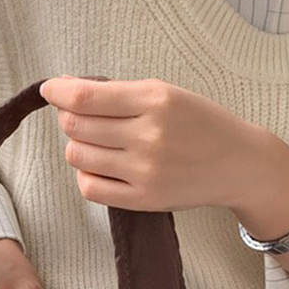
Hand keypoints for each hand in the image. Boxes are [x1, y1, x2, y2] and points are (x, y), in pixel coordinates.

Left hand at [38, 74, 271, 212]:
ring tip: (95, 142)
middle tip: (80, 117)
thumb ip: (121, 93)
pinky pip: (90, 187)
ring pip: (78, 156)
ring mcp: (145, 170)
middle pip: (76, 126)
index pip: (86, 97)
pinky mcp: (144, 199)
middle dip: (70, 118)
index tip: (50, 89)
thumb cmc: (201, 124)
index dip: (59, 92)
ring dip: (77, 146)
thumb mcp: (168, 94)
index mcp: (155, 100)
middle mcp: (149, 135)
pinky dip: (86, 174)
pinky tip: (99, 166)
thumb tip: (68, 91)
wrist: (238, 164)